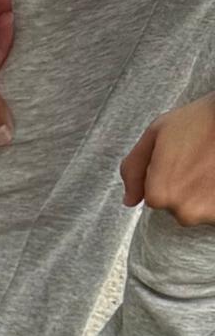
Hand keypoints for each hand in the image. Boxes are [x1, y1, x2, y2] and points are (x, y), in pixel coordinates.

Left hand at [122, 93, 214, 221]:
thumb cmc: (202, 119)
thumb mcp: (157, 132)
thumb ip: (134, 168)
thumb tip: (129, 200)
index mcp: (159, 194)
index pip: (158, 195)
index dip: (171, 173)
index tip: (187, 156)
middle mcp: (184, 212)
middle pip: (182, 205)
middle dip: (190, 185)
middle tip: (205, 159)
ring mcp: (209, 215)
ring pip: (203, 209)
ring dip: (209, 191)